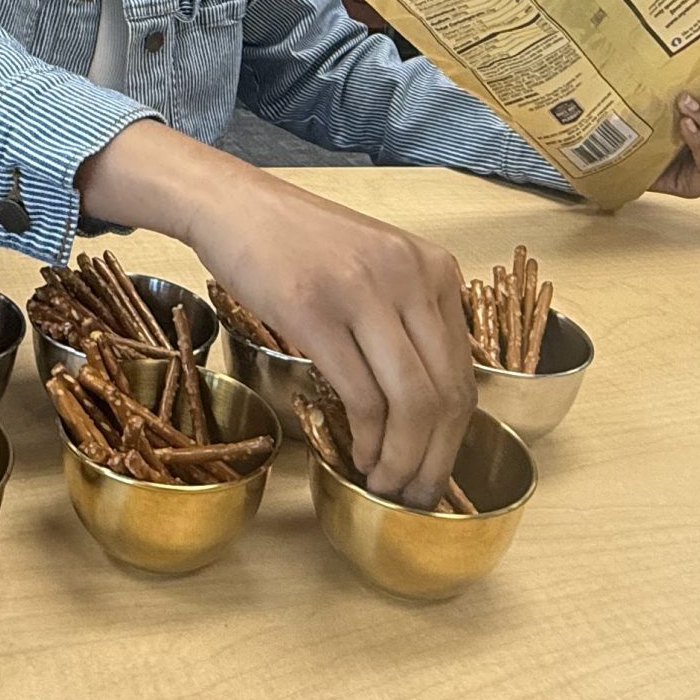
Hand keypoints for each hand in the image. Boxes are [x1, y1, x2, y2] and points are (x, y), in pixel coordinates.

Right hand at [78, 122, 474, 507]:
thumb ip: (409, 315)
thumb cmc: (301, 243)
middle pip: (446, 393)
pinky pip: (361, 395)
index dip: (456, 435)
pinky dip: (366, 438)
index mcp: (434, 269)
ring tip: (385, 483)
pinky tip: (356, 454)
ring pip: (411, 402)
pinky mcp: (315, 312)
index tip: (436, 468)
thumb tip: (429, 401)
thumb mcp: (377, 265)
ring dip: (401, 458)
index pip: (465, 371)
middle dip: (435, 458)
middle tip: (415, 493)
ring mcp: (364, 293)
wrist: (234, 206)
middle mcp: (411, 278)